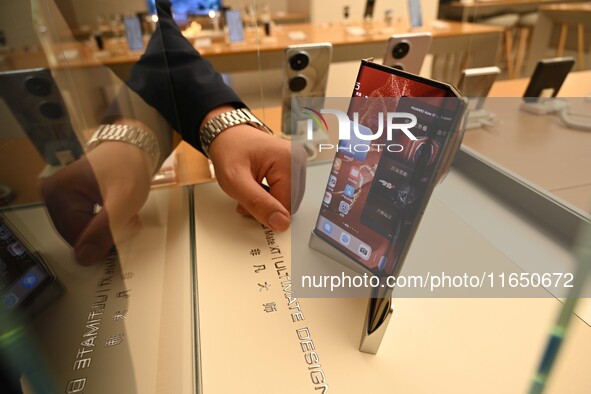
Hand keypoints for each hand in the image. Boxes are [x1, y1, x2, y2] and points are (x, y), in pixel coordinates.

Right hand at [41, 138, 152, 265]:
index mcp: (57, 193)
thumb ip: (104, 231)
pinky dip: (104, 224)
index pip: (77, 237)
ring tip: (126, 214)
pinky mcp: (68, 200)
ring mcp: (58, 198)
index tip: (128, 225)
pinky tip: (118, 212)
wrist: (133, 147)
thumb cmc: (128, 168)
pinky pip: (84, 224)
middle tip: (129, 219)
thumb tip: (83, 259)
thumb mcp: (122, 202)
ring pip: (84, 232)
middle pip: (78, 235)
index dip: (105, 239)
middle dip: (107, 234)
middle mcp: (50, 195)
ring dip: (108, 230)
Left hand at [208, 119, 306, 231]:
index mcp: (289, 160)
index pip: (287, 204)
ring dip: (268, 203)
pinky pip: (287, 193)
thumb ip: (258, 203)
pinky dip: (271, 196)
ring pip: (288, 201)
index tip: (245, 203)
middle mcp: (298, 159)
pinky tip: (258, 187)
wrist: (226, 136)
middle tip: (246, 195)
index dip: (264, 211)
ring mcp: (297, 163)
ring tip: (251, 189)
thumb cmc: (229, 151)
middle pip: (290, 203)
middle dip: (267, 207)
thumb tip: (281, 223)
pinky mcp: (293, 168)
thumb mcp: (235, 181)